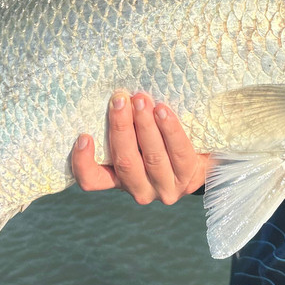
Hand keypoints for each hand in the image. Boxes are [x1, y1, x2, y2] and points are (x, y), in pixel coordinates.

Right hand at [72, 90, 208, 204]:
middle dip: (121, 127)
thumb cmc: (159, 142)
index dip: (83, 163)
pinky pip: (179, 152)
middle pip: (125, 162)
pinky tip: (163, 111)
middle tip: (120, 100)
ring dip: (145, 125)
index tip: (84, 136)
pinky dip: (170, 130)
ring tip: (142, 100)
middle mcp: (139, 189)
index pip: (92, 181)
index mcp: (119, 180)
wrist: (201, 157)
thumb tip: (112, 94)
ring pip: (152, 157)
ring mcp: (164, 188)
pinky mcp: (188, 179)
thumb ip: (123, 126)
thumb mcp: (137, 139)